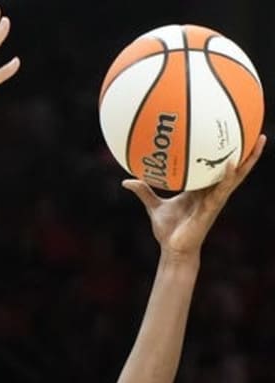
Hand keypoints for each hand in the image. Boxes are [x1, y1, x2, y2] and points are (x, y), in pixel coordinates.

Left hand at [125, 135, 265, 258]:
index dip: (226, 150)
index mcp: (202, 188)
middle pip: (234, 167)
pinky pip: (223, 189)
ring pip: (236, 175)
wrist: (172, 250)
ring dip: (249, 159)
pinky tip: (231, 162)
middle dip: (247, 150)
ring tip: (259, 140)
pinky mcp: (213, 207)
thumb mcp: (154, 206)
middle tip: (257, 129)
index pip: (217, 165)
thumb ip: (144, 191)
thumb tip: (127, 180)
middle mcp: (213, 190)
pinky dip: (227, 176)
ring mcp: (216, 198)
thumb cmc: (168, 230)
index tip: (233, 131)